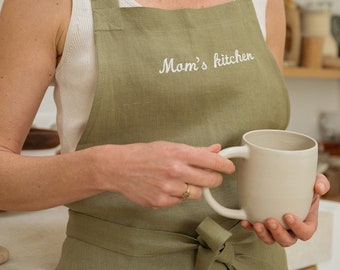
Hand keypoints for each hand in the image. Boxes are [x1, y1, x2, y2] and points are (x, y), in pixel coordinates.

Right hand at [99, 141, 234, 207]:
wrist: (118, 167)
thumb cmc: (142, 154)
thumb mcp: (169, 146)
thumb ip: (195, 150)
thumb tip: (215, 150)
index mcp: (179, 153)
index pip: (213, 161)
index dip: (226, 166)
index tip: (229, 167)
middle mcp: (176, 171)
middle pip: (211, 181)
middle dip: (213, 179)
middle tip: (208, 176)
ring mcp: (169, 188)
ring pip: (197, 193)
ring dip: (194, 188)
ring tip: (180, 180)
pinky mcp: (161, 202)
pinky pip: (180, 201)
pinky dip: (178, 196)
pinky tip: (166, 187)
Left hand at [240, 173, 329, 246]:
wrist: (285, 182)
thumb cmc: (303, 186)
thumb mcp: (315, 181)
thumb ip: (320, 183)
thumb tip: (319, 188)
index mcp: (306, 222)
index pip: (304, 232)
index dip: (297, 227)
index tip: (288, 215)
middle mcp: (291, 229)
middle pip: (286, 240)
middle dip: (278, 233)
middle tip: (271, 220)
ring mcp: (276, 228)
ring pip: (270, 239)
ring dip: (263, 234)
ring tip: (256, 224)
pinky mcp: (263, 224)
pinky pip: (255, 230)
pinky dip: (249, 227)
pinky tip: (245, 221)